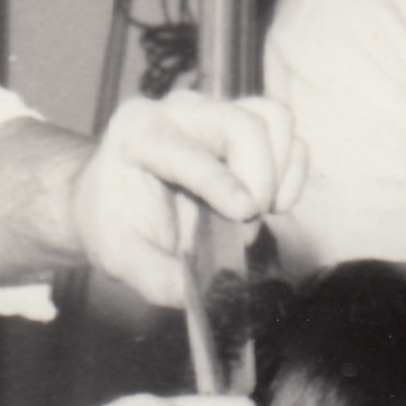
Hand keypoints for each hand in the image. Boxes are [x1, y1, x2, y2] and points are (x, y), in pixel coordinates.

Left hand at [70, 91, 305, 308]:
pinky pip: (287, 134)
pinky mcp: (244, 120)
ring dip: (280, 170)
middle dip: (260, 177)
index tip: (246, 213)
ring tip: (262, 210)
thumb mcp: (119, 255)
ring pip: (273, 118)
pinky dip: (291, 171)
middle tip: (249, 222)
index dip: (221, 182)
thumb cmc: (115, 218)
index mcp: (137, 133)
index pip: (188, 151)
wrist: (115, 196)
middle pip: (242, 124)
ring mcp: (216, 111)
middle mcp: (179, 111)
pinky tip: (270, 203)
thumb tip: (194, 294)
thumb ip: (154, 276)